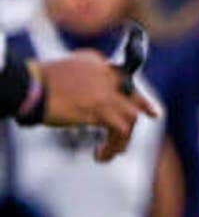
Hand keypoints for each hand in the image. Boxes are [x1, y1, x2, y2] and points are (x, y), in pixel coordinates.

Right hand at [36, 52, 158, 159]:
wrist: (29, 86)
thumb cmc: (38, 83)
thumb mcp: (66, 72)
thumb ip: (85, 80)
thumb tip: (92, 101)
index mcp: (96, 62)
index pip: (123, 79)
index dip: (137, 96)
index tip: (148, 109)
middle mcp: (106, 74)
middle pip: (132, 97)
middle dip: (142, 109)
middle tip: (151, 117)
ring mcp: (106, 91)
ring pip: (131, 117)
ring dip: (121, 140)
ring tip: (108, 152)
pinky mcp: (102, 108)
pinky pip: (121, 131)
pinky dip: (113, 146)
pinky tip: (99, 154)